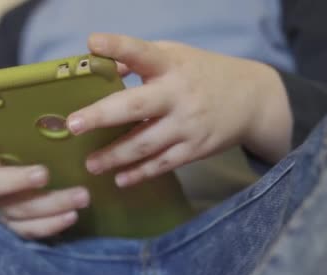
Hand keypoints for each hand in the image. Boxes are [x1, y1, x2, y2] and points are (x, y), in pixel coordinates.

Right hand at [0, 131, 89, 238]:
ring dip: (51, 203)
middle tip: (44, 173)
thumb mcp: (34, 137)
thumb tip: (66, 103)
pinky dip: (51, 224)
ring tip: (82, 195)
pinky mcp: (14, 229)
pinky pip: (29, 230)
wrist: (42, 185)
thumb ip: (38, 125)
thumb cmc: (38, 152)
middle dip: (16, 180)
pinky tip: (72, 215)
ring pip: (17, 210)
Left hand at [67, 34, 291, 187]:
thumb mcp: (175, 56)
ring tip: (90, 164)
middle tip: (73, 125)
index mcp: (171, 64)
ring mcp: (188, 123)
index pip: (141, 52)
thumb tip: (98, 67)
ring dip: (115, 155)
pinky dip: (141, 173)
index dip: (117, 46)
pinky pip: (164, 164)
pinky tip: (119, 179)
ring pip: (146, 142)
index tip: (93, 42)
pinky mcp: (196, 148)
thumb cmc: (202, 73)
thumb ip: (139, 60)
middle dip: (102, 115)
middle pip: (136, 105)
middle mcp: (178, 93)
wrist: (252, 99)